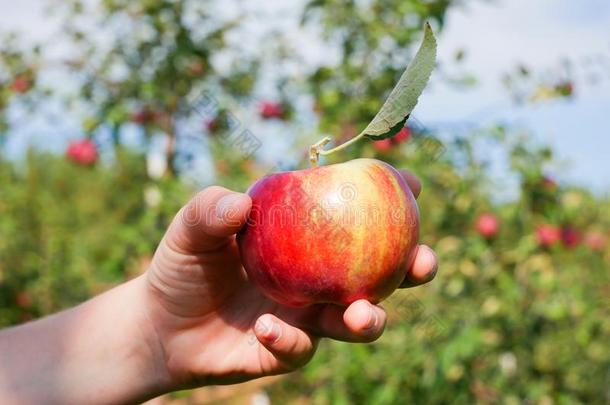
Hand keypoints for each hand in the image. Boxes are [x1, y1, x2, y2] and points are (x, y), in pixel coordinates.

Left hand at [143, 170, 437, 391]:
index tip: (413, 185)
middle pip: (379, 272)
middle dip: (411, 266)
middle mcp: (318, 276)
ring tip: (360, 314)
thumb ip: (209, 211)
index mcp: (306, 238)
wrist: (161, 325)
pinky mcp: (287, 351)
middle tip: (421, 261)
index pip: (355, 214)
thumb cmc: (183, 266)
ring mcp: (307, 316)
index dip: (391, 198)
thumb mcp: (189, 230)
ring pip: (356, 321)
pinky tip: (266, 327)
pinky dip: (288, 339)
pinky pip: (300, 348)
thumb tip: (241, 203)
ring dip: (368, 319)